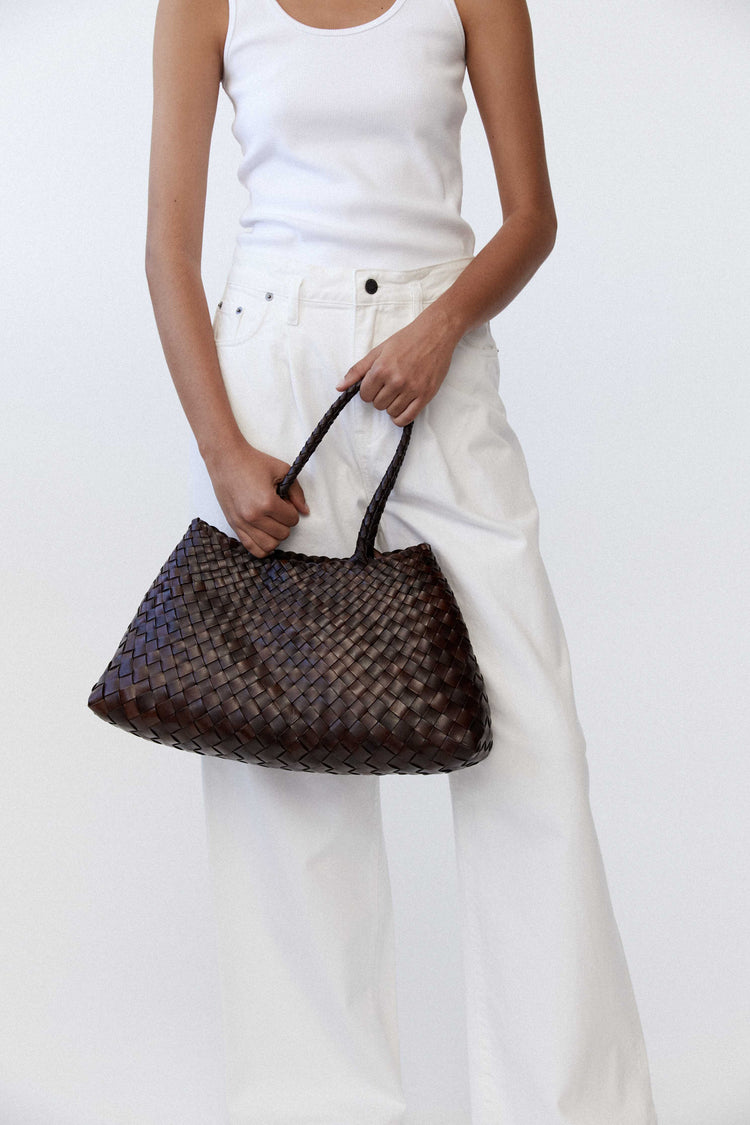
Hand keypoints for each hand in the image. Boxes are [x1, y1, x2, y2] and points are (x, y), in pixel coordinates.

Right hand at [204, 437, 308, 557]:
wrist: (226, 459)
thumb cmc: (252, 462)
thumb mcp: (282, 470)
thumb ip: (297, 493)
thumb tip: (305, 511)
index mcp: (266, 502)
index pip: (292, 520)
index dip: (292, 510)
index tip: (285, 501)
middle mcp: (253, 516)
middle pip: (282, 534)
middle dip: (285, 523)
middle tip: (278, 510)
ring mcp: (241, 523)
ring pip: (269, 546)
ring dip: (275, 536)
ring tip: (272, 521)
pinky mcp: (233, 525)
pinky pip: (252, 548)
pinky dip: (262, 546)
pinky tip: (264, 534)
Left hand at [335, 308, 459, 426]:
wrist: (435, 333)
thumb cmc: (407, 339)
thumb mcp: (378, 351)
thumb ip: (358, 370)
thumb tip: (340, 386)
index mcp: (382, 369)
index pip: (365, 395)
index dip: (368, 390)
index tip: (375, 384)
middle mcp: (396, 380)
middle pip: (378, 404)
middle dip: (380, 397)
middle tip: (389, 385)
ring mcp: (412, 389)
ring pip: (391, 412)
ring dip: (391, 406)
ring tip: (397, 393)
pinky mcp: (425, 395)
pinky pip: (407, 418)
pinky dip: (400, 418)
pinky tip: (401, 409)